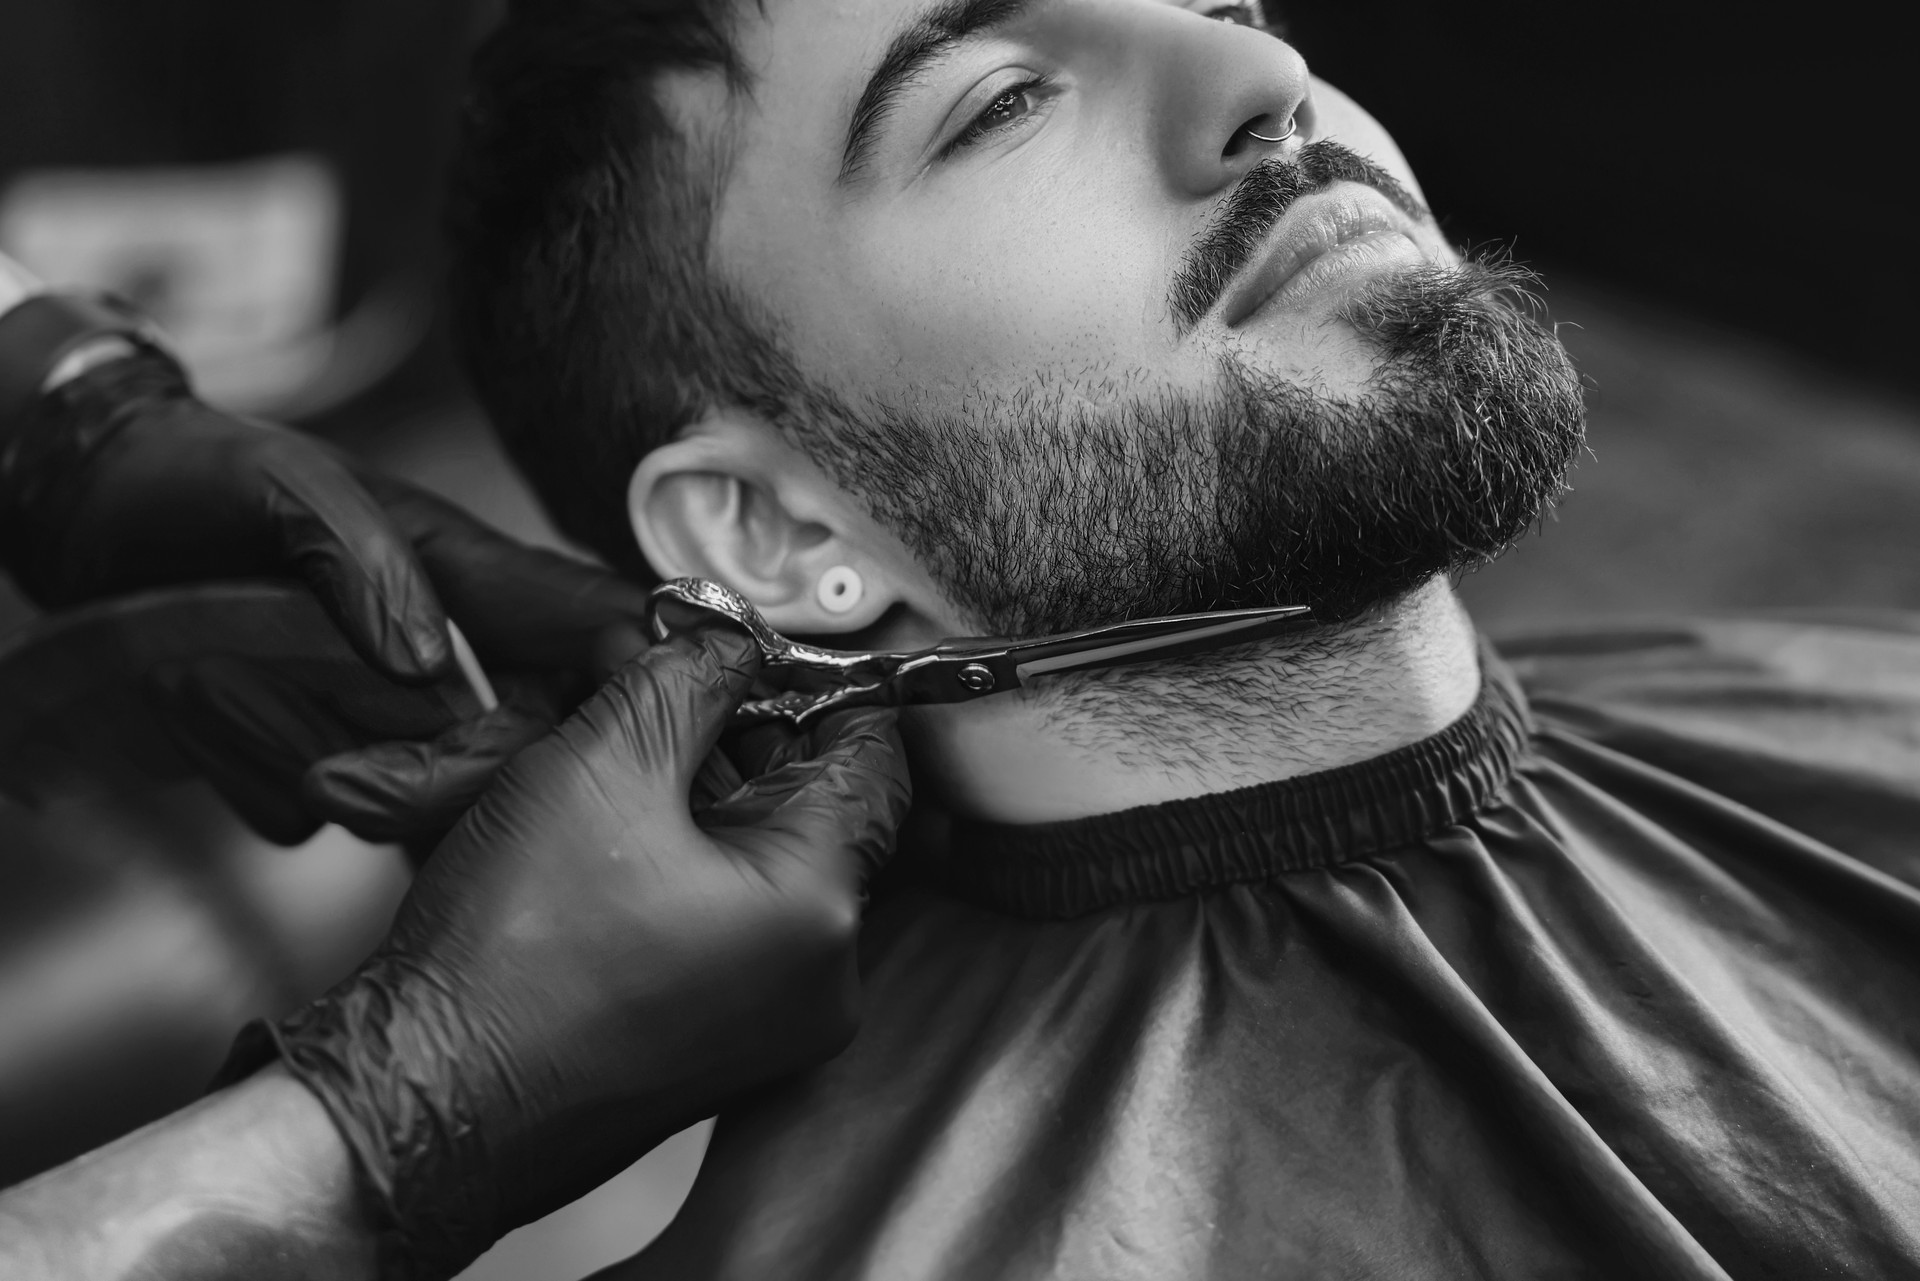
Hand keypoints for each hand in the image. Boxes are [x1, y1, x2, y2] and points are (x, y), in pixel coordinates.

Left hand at [0, 345, 655, 842]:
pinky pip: (302, 817)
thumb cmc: (197, 478)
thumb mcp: (277, 483)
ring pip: (405, 801)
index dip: (638, 693)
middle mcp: (449, 659)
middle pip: (517, 758)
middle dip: (434, 780)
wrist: (84, 520)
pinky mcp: (309, 769)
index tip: (615, 746)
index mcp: (477, 577)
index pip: (604, 635)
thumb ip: (360, 558)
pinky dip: (245, 771)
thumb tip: (426, 666)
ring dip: (298, 752)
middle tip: (332, 775)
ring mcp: (381, 722)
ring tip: (207, 673)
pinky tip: (194, 700)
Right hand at [222, 626, 910, 1278]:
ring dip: (687, 797)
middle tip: (657, 690)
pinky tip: (596, 831)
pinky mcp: (714, 1045)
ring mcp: (771, 1021)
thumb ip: (686, 682)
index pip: (872, 756)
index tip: (748, 649)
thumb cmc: (508, 961)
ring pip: (752, 860)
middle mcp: (821, 977)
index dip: (812, 685)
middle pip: (807, 806)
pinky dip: (669, 863)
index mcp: (820, 907)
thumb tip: (729, 644)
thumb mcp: (602, 767)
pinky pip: (718, 920)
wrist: (424, 1107)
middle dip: (730, 738)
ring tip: (603, 757)